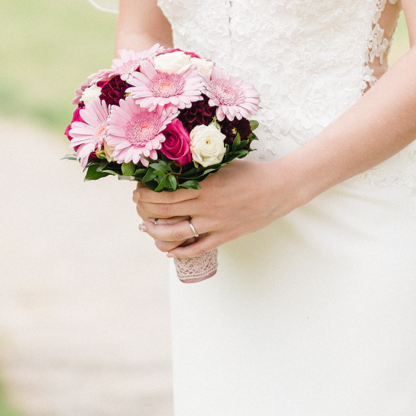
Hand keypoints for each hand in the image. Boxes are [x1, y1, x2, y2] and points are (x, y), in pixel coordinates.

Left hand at [133, 159, 293, 259]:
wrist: (279, 189)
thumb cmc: (251, 172)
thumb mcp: (223, 163)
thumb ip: (201, 167)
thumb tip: (176, 166)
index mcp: (204, 184)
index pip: (165, 191)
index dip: (147, 192)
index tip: (138, 189)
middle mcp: (206, 205)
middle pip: (165, 211)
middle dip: (145, 208)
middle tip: (137, 205)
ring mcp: (215, 223)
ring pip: (175, 233)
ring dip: (155, 232)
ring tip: (146, 227)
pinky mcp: (224, 236)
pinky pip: (197, 248)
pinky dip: (180, 251)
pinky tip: (169, 250)